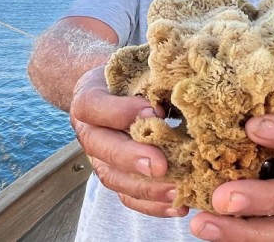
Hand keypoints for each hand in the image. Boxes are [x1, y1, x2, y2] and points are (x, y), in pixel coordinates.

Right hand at [69, 66, 188, 217]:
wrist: (114, 90)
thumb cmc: (131, 75)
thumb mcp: (136, 67)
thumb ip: (151, 76)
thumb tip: (184, 84)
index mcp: (88, 98)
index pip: (95, 106)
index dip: (121, 112)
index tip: (154, 112)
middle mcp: (88, 131)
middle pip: (102, 148)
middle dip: (132, 158)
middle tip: (161, 165)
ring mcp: (99, 157)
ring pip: (114, 178)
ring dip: (146, 188)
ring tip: (177, 191)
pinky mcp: (115, 176)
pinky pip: (127, 196)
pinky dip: (152, 205)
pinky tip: (177, 205)